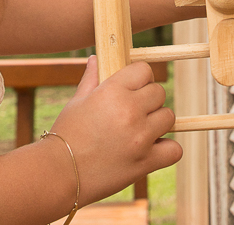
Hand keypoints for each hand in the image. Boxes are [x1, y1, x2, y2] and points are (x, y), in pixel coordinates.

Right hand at [48, 56, 180, 204]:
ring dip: (157, 123)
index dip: (140, 79)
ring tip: (139, 132)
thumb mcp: (76, 102)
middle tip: (133, 113)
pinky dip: (167, 150)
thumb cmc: (65, 135)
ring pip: (169, 117)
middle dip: (148, 101)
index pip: (144, 70)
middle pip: (159, 92)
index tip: (134, 89)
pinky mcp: (146, 162)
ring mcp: (140, 137)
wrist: (58, 174)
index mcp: (113, 91)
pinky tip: (151, 150)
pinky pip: (175, 150)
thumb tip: (95, 59)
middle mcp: (130, 111)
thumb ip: (92, 78)